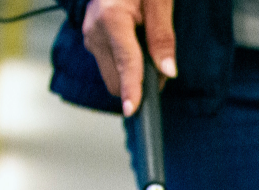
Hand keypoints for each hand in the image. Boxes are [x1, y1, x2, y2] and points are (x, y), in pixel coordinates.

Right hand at [83, 0, 175, 115]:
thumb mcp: (159, 3)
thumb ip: (162, 37)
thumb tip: (167, 72)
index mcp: (111, 18)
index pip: (126, 63)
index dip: (131, 88)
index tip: (132, 109)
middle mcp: (95, 31)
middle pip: (115, 78)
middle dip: (140, 83)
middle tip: (162, 66)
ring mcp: (91, 37)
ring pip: (112, 75)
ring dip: (134, 76)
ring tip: (150, 51)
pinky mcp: (93, 40)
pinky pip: (110, 65)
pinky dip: (126, 67)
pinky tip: (138, 50)